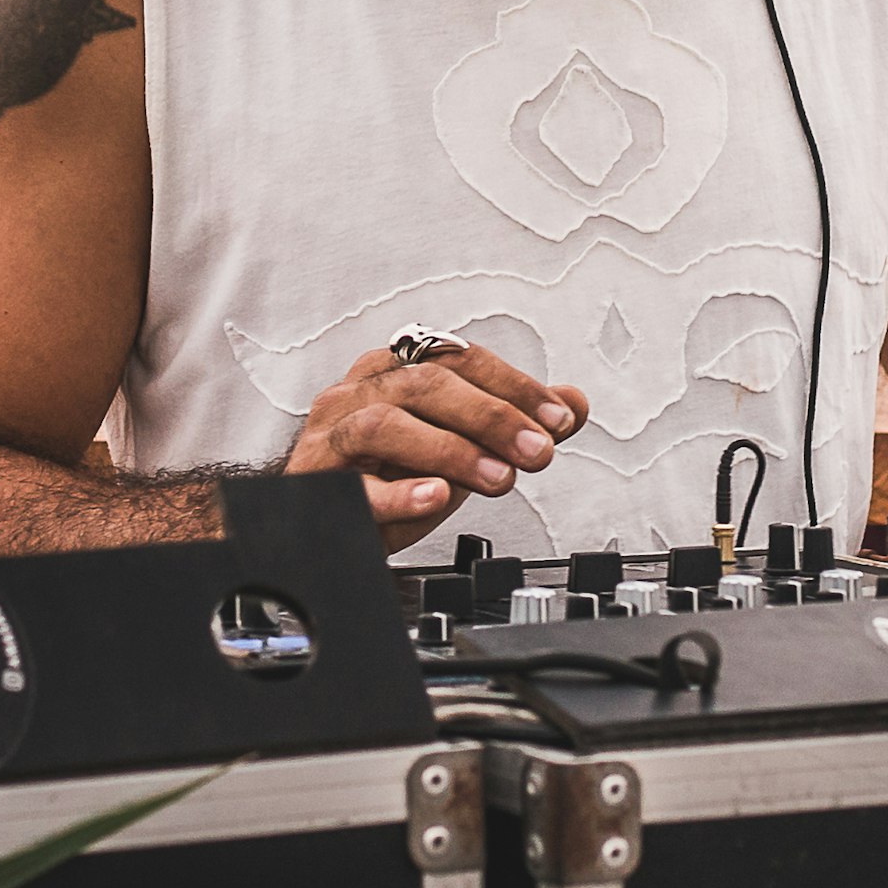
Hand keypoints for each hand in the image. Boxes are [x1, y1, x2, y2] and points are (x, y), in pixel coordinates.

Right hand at [285, 337, 589, 544]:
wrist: (319, 527)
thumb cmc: (387, 476)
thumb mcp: (460, 448)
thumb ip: (514, 425)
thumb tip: (573, 404)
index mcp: (393, 371)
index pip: (458, 360)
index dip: (514, 386)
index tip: (558, 420)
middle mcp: (357, 393)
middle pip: (426, 385)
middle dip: (493, 418)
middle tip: (540, 453)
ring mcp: (329, 437)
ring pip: (386, 425)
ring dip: (453, 451)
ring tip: (500, 480)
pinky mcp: (314, 485)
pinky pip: (353, 486)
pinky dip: (399, 491)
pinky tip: (435, 497)